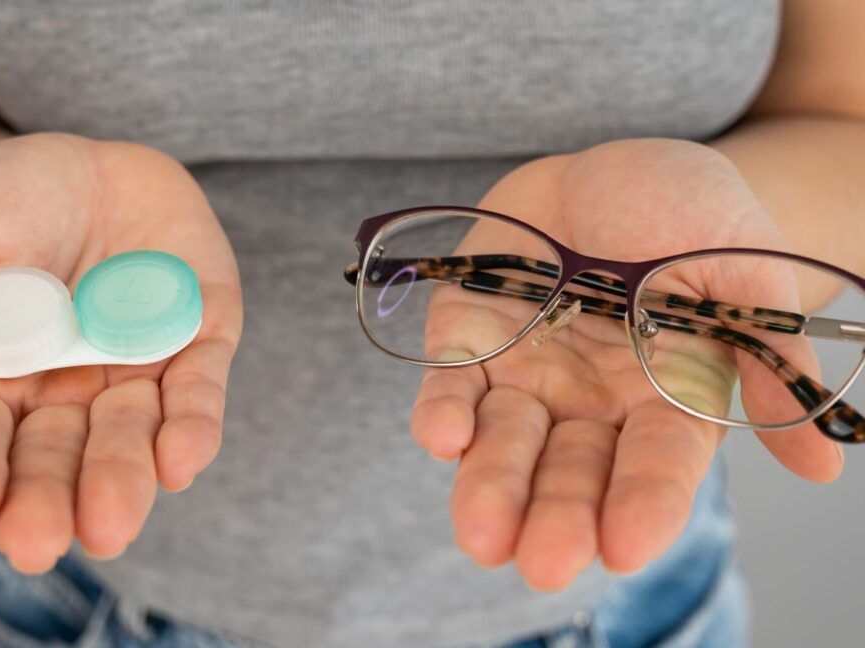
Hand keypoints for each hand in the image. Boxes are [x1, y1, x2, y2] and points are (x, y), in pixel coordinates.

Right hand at [0, 134, 241, 572]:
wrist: (83, 156)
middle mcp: (66, 393)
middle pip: (57, 457)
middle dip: (49, 499)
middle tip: (40, 541)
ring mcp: (134, 371)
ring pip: (130, 437)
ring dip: (121, 480)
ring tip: (109, 524)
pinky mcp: (197, 342)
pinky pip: (198, 391)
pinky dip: (191, 426)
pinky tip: (178, 462)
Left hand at [410, 139, 842, 588]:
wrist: (610, 166)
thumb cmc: (689, 214)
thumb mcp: (745, 271)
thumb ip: (769, 359)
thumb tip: (820, 468)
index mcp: (666, 398)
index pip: (656, 465)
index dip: (642, 505)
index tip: (624, 547)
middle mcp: (590, 402)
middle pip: (572, 472)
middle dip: (557, 516)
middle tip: (542, 562)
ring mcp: (526, 373)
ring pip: (504, 441)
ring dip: (490, 485)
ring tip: (482, 535)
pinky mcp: (468, 338)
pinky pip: (451, 382)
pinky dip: (442, 411)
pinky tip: (443, 436)